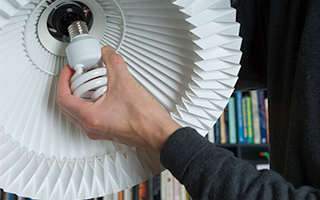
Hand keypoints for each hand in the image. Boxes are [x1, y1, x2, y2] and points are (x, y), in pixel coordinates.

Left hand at [57, 46, 181, 153]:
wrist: (159, 133)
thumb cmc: (145, 119)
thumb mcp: (125, 82)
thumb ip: (113, 62)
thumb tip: (107, 53)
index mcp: (90, 117)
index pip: (63, 98)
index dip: (63, 80)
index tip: (69, 70)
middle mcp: (91, 127)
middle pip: (67, 106)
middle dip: (69, 87)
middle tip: (76, 75)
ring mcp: (99, 131)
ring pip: (78, 112)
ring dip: (79, 96)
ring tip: (89, 83)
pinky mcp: (107, 131)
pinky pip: (90, 116)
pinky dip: (91, 103)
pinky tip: (104, 94)